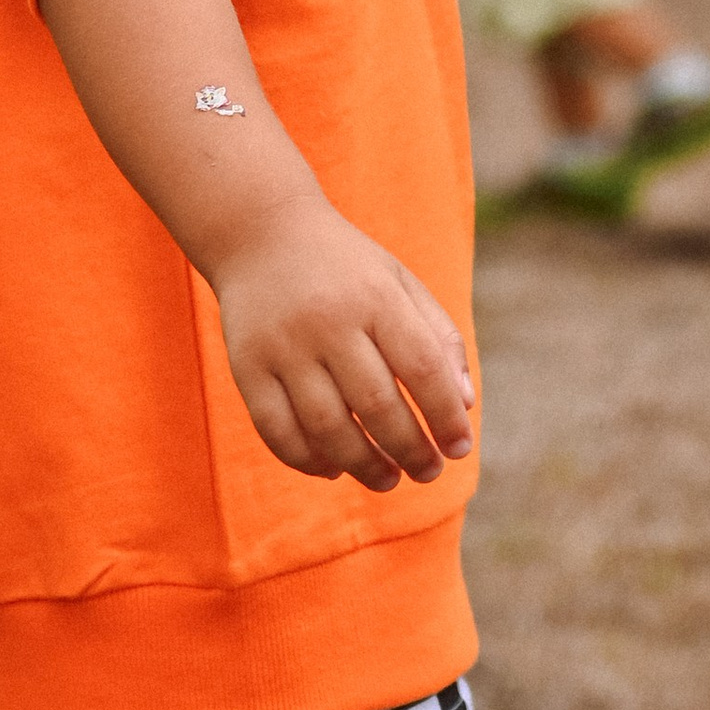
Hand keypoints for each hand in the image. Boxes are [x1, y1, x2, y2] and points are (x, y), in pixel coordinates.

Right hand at [212, 197, 476, 493]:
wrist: (259, 230)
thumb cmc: (344, 267)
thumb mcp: (399, 283)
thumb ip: (438, 337)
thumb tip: (463, 405)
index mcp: (376, 295)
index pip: (421, 367)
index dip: (444, 415)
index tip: (460, 447)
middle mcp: (329, 320)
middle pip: (376, 405)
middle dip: (409, 450)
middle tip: (428, 473)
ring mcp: (284, 345)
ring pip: (327, 427)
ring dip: (363, 465)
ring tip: (388, 479)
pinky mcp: (246, 366)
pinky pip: (276, 430)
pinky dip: (306, 460)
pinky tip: (333, 469)